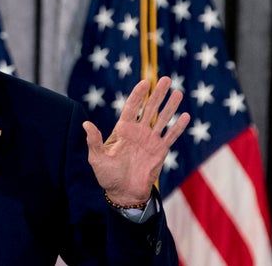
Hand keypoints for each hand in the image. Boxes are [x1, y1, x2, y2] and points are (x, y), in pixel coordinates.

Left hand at [82, 76, 189, 206]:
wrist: (123, 192)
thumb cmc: (107, 175)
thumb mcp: (97, 158)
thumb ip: (94, 141)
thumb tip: (86, 124)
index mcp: (122, 130)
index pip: (132, 107)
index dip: (138, 95)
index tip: (145, 82)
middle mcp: (138, 132)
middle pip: (149, 108)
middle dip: (157, 94)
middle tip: (165, 79)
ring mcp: (150, 140)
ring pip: (162, 119)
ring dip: (170, 106)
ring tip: (178, 92)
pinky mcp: (160, 151)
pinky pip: (170, 136)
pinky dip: (178, 127)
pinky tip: (185, 116)